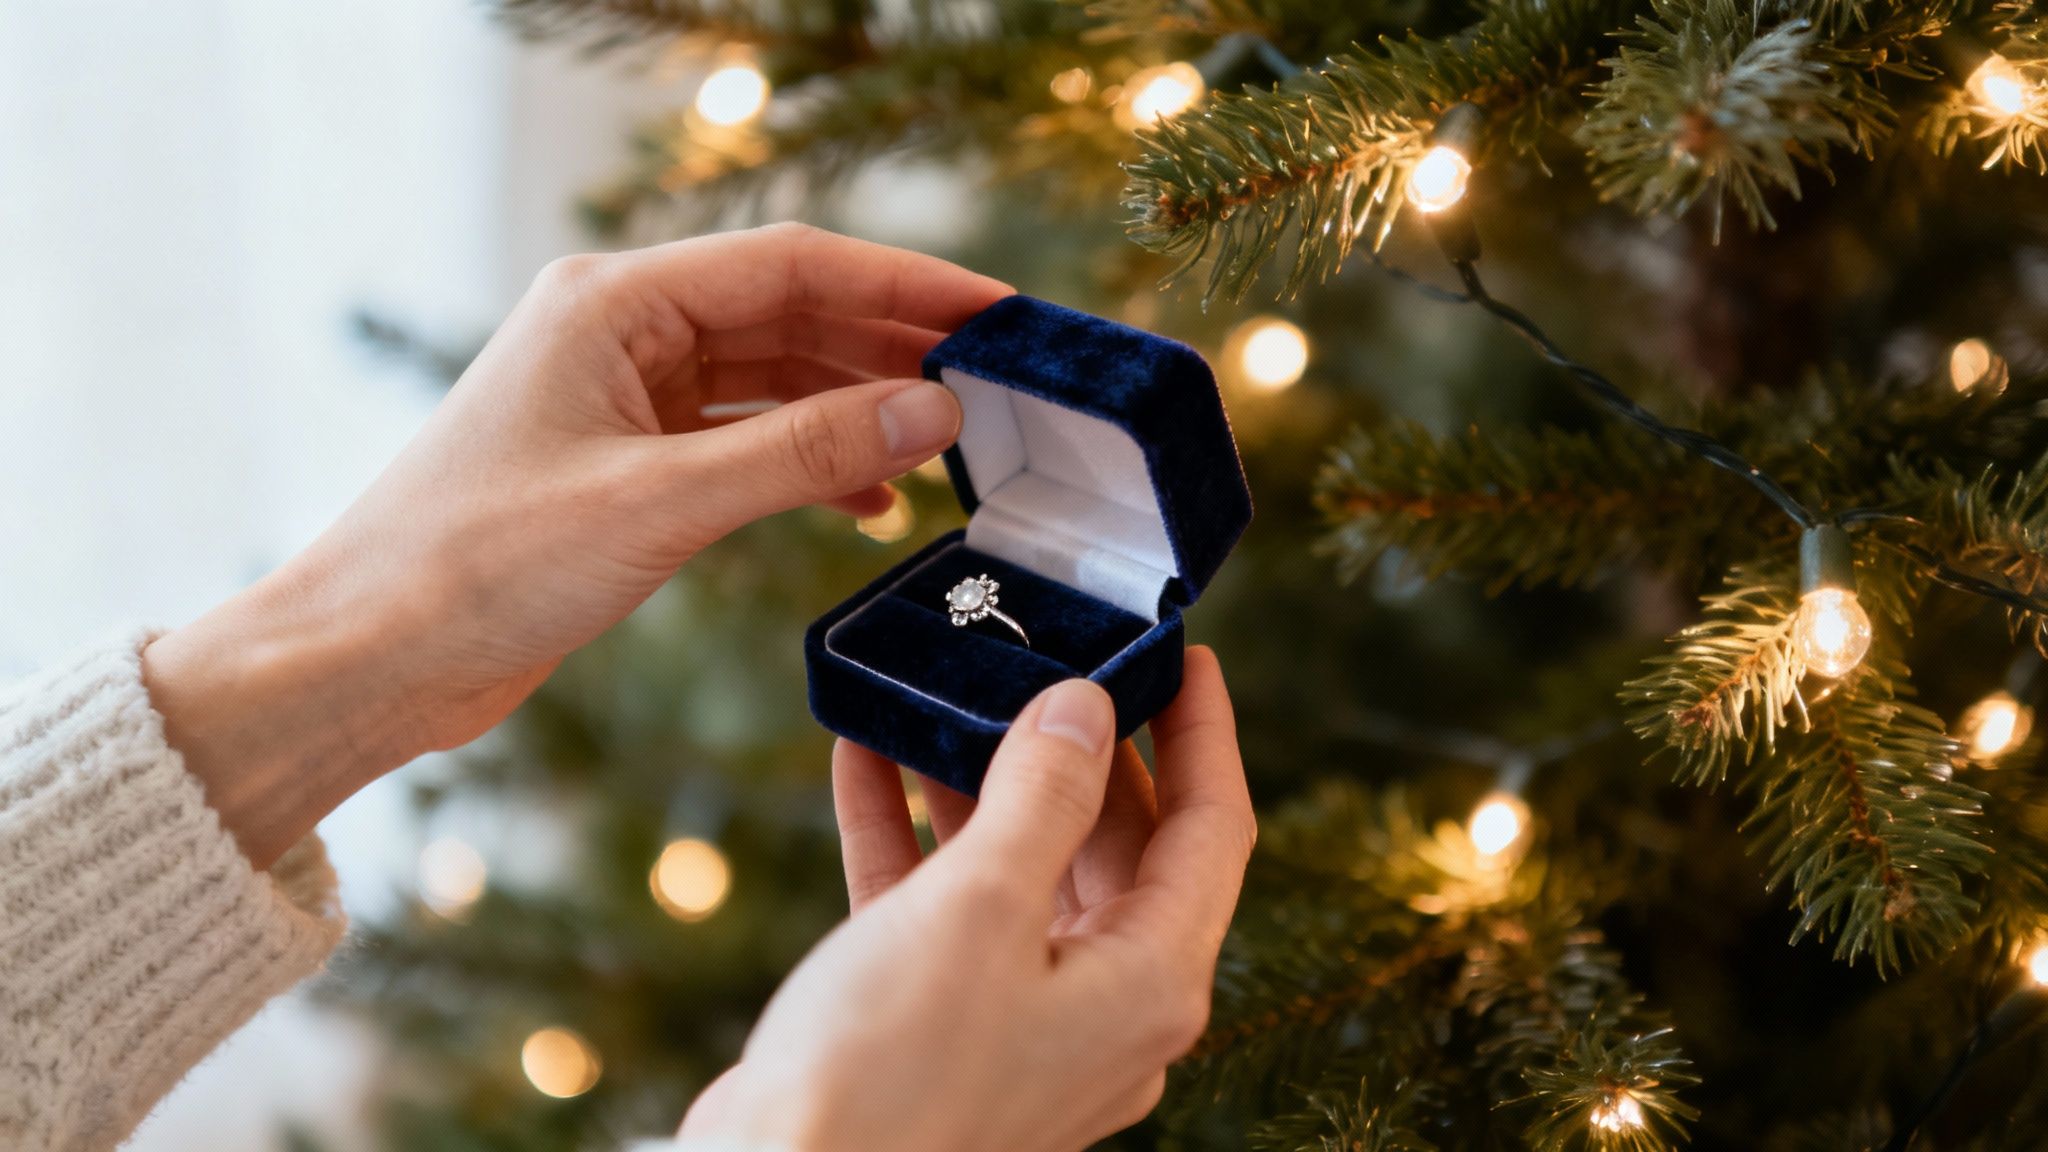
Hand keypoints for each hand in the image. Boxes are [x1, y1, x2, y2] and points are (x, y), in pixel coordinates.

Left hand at [144, 223, 1010, 865]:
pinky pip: (745, 440)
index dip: (903, 281)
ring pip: (773, 379)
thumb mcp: (659, 502)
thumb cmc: (478, 565)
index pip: (792, 263)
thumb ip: (802, 450)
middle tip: (993, 378)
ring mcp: (624, 397)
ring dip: (856, 407)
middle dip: (891, 343)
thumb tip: (931, 407)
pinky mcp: (626, 463)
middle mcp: (621, 332)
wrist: (370, 657)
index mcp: (613, 302)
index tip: (994, 309)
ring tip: (945, 444)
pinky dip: (809, 461)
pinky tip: (869, 498)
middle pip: (790, 313)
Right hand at [679, 648, 1255, 1151]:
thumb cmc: (892, 1071)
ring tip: (945, 692)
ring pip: (1024, 871)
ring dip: (980, 782)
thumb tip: (1085, 709)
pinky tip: (865, 757)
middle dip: (1079, 749)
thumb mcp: (980, 908)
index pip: (1213, 830)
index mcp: (1150, 982)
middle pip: (1118, 846)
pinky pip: (944, 908)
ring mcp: (1022, 1019)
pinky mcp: (939, 1028)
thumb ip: (1044, 796)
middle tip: (1050, 656)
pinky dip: (912, 834)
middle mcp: (1104, 1005)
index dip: (1204, 733)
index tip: (1188, 653)